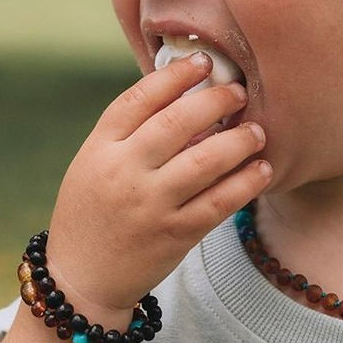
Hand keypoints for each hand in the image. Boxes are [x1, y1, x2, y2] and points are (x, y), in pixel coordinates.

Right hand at [44, 52, 269, 315]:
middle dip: (215, 100)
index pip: (139, 99)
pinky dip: (246, 182)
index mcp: (99, 148)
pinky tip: (262, 169)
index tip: (203, 61)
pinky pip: (220, 201)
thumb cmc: (93, 210)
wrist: (81, 280)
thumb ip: (130, 131)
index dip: (175, 75)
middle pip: (177, 122)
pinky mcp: (175, 235)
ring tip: (257, 130)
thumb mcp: (94, 163)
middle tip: (239, 91)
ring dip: (239, 140)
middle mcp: (123, 173)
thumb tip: (183, 90)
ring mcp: (151, 205)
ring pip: (206, 160)